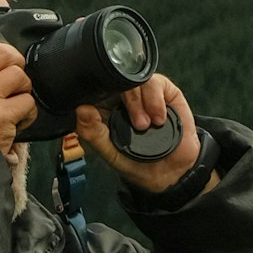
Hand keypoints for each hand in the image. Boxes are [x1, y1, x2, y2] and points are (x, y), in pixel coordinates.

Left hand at [76, 74, 216, 195]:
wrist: (171, 172)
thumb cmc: (137, 163)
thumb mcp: (110, 153)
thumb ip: (93, 133)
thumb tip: (81, 110)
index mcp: (104, 109)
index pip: (97, 90)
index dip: (101, 93)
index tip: (107, 111)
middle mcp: (122, 98)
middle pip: (117, 81)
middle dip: (129, 101)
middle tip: (139, 125)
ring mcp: (142, 93)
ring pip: (137, 80)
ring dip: (143, 102)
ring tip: (149, 124)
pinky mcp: (163, 91)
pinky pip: (156, 83)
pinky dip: (157, 101)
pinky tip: (160, 119)